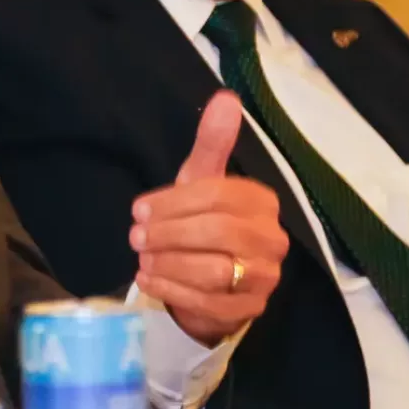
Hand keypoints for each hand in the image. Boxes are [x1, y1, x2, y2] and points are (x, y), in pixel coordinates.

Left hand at [130, 90, 286, 344]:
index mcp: (262, 202)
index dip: (174, 202)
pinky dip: (173, 292)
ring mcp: (264, 279)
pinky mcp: (248, 311)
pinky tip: (150, 281)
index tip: (139, 210)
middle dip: (171, 234)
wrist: (211, 284)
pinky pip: (210, 304)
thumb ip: (212, 144)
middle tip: (136, 237)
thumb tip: (226, 97)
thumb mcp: (201, 182)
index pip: (219, 196)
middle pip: (219, 233)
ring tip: (142, 259)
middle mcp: (272, 240)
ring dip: (170, 264)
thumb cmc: (203, 224)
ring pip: (215, 271)